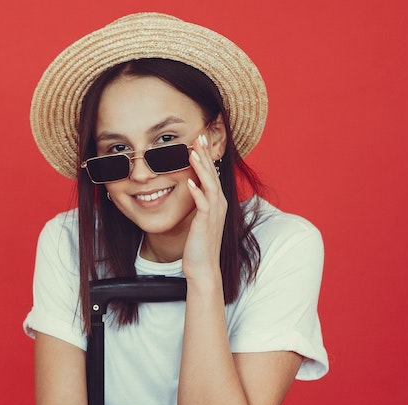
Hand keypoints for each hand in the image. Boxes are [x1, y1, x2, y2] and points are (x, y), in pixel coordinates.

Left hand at [182, 133, 227, 273]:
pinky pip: (203, 204)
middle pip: (213, 173)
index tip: (199, 140)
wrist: (203, 266)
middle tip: (199, 135)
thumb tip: (192, 187)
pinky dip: (196, 191)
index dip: (206, 156)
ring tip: (192, 152)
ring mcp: (213, 213)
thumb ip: (198, 202)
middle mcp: (218, 204)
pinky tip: (189, 182)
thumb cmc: (198, 244)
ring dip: (201, 167)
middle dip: (205, 154)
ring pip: (209, 184)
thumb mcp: (199, 218)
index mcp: (217, 201)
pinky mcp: (206, 222)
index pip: (212, 173)